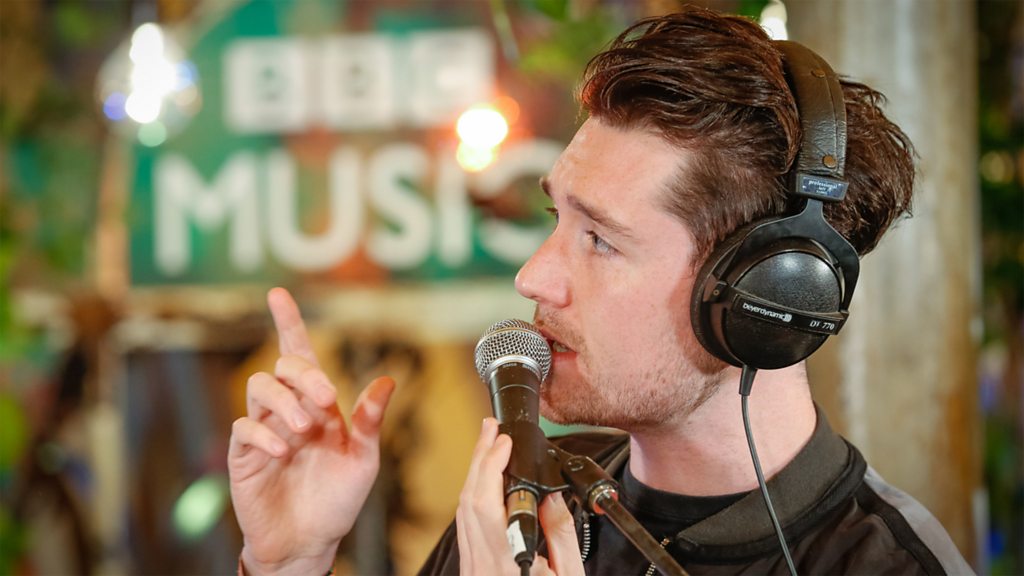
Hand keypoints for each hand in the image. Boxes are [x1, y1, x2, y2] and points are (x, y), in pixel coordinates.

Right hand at [228, 287, 394, 575]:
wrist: (309, 542)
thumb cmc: (337, 501)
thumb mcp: (364, 460)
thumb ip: (371, 421)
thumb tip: (387, 380)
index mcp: (318, 406)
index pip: (301, 355)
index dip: (289, 323)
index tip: (278, 295)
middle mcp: (290, 411)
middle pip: (283, 366)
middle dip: (305, 374)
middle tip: (327, 400)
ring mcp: (265, 430)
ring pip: (259, 387)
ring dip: (285, 401)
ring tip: (305, 430)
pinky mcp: (244, 455)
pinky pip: (244, 426)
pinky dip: (264, 433)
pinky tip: (284, 451)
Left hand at [456, 418, 583, 575]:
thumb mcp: (570, 574)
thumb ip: (561, 532)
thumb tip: (551, 493)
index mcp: (507, 560)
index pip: (487, 503)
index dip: (491, 465)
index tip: (505, 441)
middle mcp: (482, 562)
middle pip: (469, 499)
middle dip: (479, 457)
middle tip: (490, 428)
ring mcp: (471, 566)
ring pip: (463, 510)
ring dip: (474, 473)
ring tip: (488, 446)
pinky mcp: (470, 568)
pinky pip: (464, 524)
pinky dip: (473, 495)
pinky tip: (484, 482)